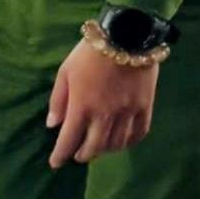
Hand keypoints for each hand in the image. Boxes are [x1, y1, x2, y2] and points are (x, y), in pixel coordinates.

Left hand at [47, 40, 158, 168]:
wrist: (128, 35)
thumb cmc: (90, 53)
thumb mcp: (65, 72)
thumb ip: (58, 101)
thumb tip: (53, 125)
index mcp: (82, 107)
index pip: (68, 141)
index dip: (60, 156)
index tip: (56, 163)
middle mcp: (105, 114)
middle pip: (93, 148)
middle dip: (82, 155)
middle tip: (78, 153)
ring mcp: (127, 111)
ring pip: (116, 144)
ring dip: (105, 150)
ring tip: (99, 147)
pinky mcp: (145, 105)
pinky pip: (139, 132)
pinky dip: (129, 142)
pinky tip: (123, 141)